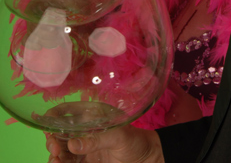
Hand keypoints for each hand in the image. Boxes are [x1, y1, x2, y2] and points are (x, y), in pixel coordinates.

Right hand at [45, 125, 164, 162]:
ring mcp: (84, 146)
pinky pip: (69, 162)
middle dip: (52, 139)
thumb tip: (73, 144)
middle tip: (54, 148)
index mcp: (91, 116)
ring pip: (61, 149)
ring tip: (55, 159)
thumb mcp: (118, 136)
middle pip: (60, 132)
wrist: (146, 159)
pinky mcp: (86, 161)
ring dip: (55, 154)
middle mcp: (84, 130)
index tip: (45, 124)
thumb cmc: (135, 140)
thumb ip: (96, 140)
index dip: (54, 115)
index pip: (67, 111)